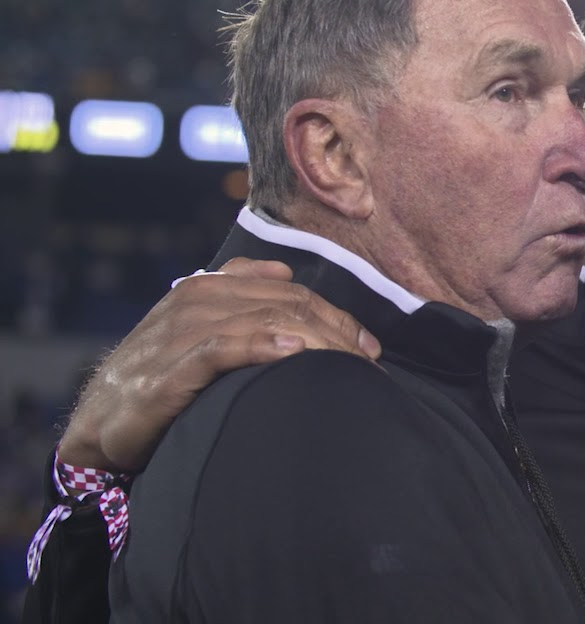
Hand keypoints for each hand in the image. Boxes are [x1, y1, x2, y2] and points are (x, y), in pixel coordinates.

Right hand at [58, 258, 379, 473]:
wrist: (98, 427)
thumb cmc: (160, 379)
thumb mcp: (199, 332)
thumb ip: (240, 301)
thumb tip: (284, 274)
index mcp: (208, 288)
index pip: (290, 293)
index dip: (336, 317)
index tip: (369, 349)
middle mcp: (195, 302)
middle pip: (285, 305)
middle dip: (335, 332)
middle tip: (369, 363)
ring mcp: (178, 334)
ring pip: (262, 322)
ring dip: (313, 342)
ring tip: (347, 364)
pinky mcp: (166, 371)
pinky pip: (221, 349)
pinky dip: (259, 346)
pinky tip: (292, 351)